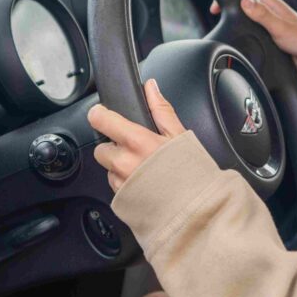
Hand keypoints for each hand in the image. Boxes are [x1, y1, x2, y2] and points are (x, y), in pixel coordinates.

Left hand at [89, 78, 186, 192]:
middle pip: (101, 148)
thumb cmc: (191, 174)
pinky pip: (115, 187)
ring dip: (119, 167)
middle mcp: (123, 162)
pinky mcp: (120, 201)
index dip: (100, 115)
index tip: (103, 115)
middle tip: (136, 150)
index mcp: (137, 141)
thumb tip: (151, 87)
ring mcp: (120, 183)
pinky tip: (144, 183)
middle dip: (114, 147)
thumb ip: (161, 109)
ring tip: (144, 170)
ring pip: (108, 169)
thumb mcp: (179, 135)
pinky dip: (125, 183)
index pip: (100, 120)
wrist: (196, 209)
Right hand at [211, 0, 296, 59]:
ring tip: (226, 22)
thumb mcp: (279, 27)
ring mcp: (270, 18)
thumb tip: (244, 1)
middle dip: (230, 7)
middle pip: (244, 3)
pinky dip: (245, 26)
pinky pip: (253, 24)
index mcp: (271, 2)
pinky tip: (242, 32)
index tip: (216, 7)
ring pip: (248, 14)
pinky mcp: (270, 29)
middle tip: (216, 15)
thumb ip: (262, 14)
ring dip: (238, 17)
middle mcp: (270, 8)